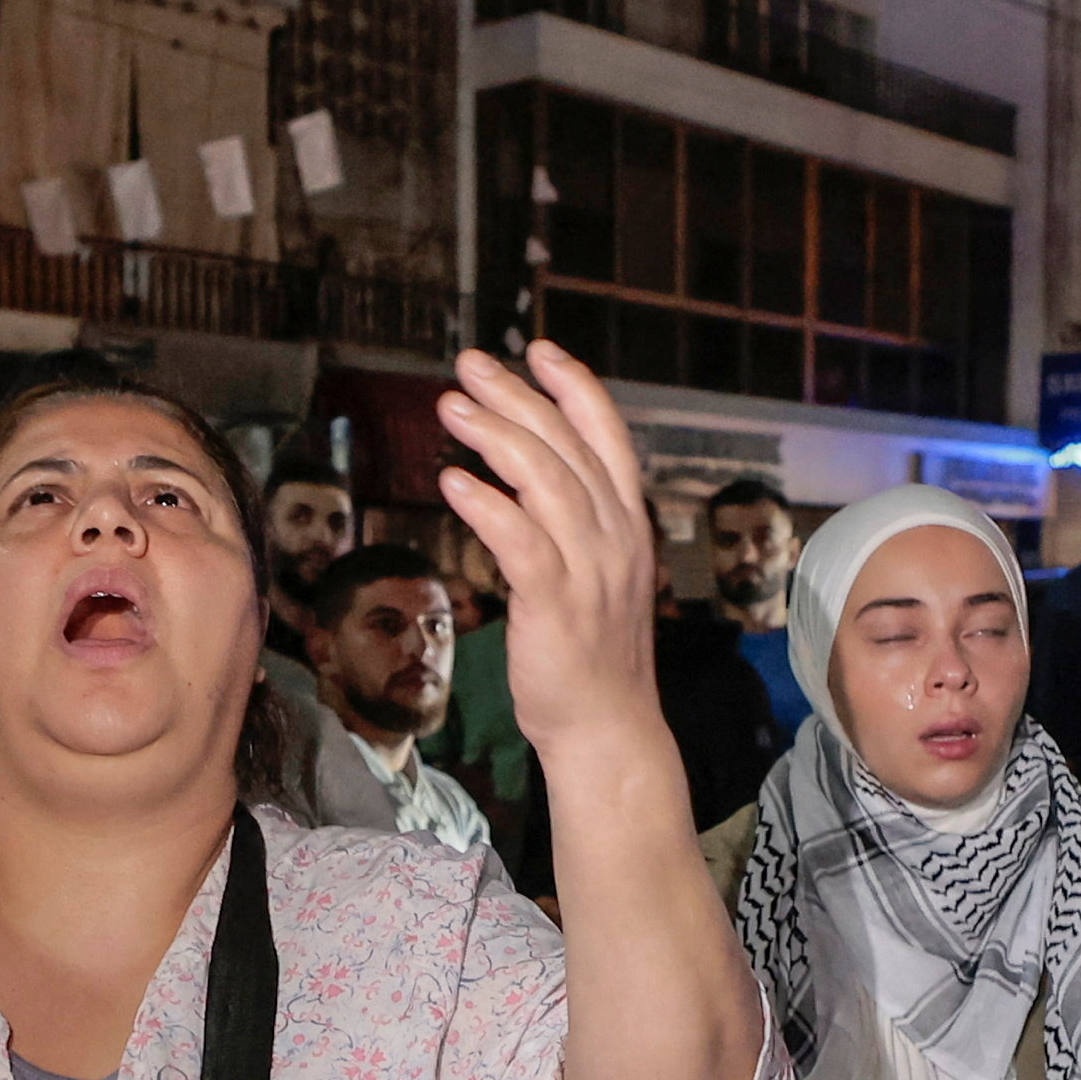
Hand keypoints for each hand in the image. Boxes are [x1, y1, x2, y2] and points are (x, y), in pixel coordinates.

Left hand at [433, 345, 669, 771]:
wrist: (608, 729)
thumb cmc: (590, 656)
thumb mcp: (594, 576)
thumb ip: (572, 524)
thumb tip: (526, 480)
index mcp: (628, 524)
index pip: (608, 436)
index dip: (574, 386)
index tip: (537, 350)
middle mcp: (616, 536)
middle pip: (567, 444)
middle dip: (516, 395)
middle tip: (469, 364)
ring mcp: (591, 569)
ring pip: (545, 479)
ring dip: (496, 435)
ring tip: (451, 406)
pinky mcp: (558, 604)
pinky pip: (521, 540)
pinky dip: (487, 506)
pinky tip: (453, 482)